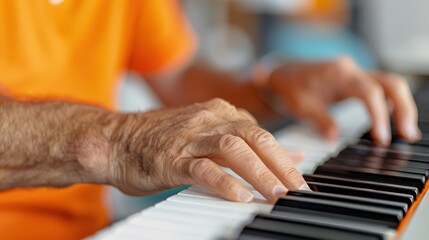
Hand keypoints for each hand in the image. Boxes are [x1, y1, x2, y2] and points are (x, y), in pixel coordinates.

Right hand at [83, 99, 307, 202]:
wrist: (116, 140)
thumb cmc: (164, 141)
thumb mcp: (209, 135)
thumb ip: (248, 143)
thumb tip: (290, 155)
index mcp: (220, 112)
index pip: (261, 133)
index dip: (283, 157)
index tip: (298, 180)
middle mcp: (208, 119)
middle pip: (254, 136)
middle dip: (280, 164)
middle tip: (297, 190)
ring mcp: (189, 137)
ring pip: (233, 149)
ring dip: (259, 173)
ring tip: (276, 195)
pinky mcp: (171, 158)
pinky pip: (202, 168)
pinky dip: (224, 182)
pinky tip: (240, 196)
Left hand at [268, 56, 420, 144]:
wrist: (283, 73)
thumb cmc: (290, 87)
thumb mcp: (301, 107)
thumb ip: (320, 120)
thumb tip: (335, 137)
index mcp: (339, 74)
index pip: (369, 92)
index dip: (379, 115)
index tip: (381, 138)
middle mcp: (352, 70)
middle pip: (390, 83)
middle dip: (403, 108)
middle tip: (408, 134)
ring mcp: (356, 74)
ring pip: (390, 85)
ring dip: (401, 107)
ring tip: (406, 132)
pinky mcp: (356, 81)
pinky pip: (382, 89)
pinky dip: (391, 104)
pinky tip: (394, 121)